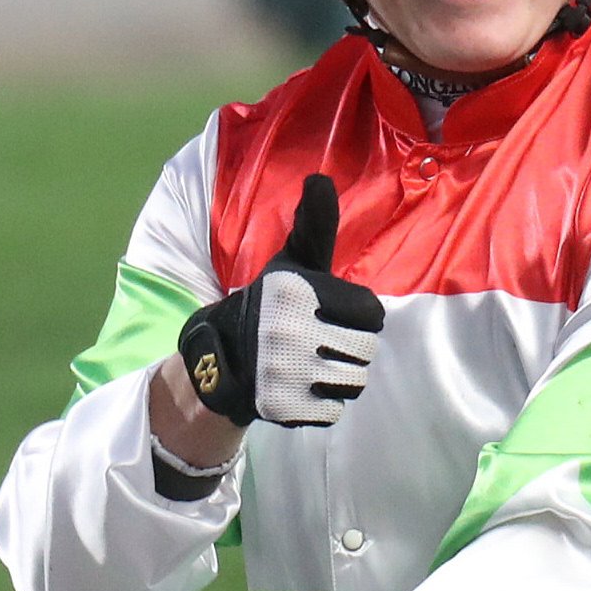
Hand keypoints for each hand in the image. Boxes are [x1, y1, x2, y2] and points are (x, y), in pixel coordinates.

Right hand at [175, 176, 381, 429]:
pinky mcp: (285, 407)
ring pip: (355, 382)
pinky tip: (303, 387)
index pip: (372, 313)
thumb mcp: (290, 263)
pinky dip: (322, 403)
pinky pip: (333, 411)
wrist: (218, 359)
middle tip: (323, 342)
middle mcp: (291, 333)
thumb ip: (314, 227)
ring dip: (340, 376)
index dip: (358, 314)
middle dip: (350, 347)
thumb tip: (320, 180)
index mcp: (299, 293)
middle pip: (366, 350)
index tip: (333, 313)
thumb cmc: (268, 305)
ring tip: (316, 364)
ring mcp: (288, 374)